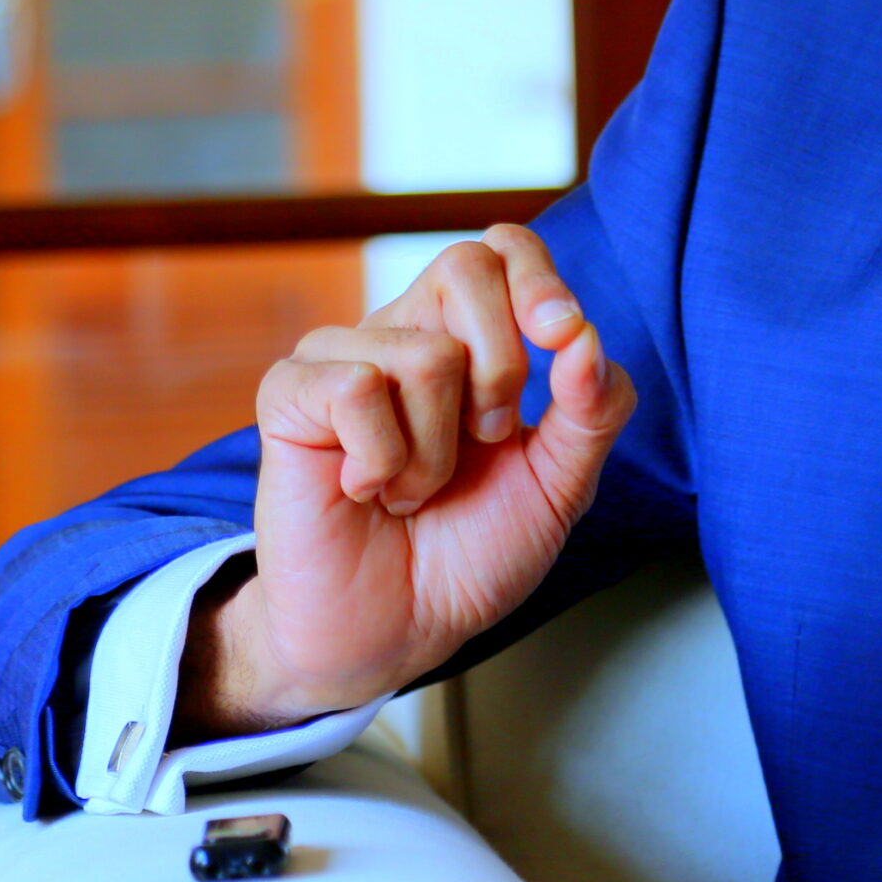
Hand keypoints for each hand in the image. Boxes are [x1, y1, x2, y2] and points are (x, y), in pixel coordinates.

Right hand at [178, 225, 636, 736]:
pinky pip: (355, 388)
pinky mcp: (290, 394)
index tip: (561, 334)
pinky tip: (366, 488)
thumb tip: (585, 337)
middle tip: (485, 439)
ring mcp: (344, 355)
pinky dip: (381, 459)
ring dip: (438, 450)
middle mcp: (408, 329)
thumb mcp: (560, 485)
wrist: (396, 634)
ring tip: (412, 487)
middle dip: (502, 365)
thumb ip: (591, 410)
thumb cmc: (473, 551)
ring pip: (426, 352)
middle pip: (466, 264)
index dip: (539, 278)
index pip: (504, 247)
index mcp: (473, 335)